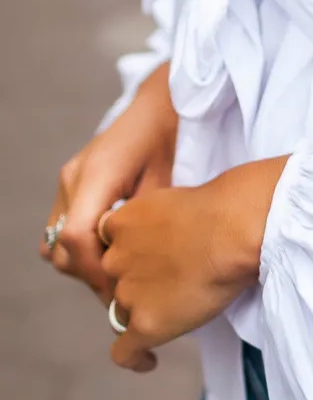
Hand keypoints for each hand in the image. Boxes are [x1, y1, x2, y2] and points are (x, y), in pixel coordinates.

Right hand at [41, 64, 177, 302]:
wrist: (161, 105)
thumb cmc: (171, 139)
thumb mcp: (166, 182)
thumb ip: (144, 223)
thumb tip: (139, 268)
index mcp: (95, 174)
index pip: (76, 236)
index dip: (95, 270)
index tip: (121, 293)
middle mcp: (72, 178)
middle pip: (60, 247)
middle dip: (90, 274)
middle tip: (124, 294)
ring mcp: (67, 181)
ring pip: (54, 243)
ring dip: (82, 263)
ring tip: (119, 275)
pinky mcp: (70, 185)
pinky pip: (61, 228)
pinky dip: (80, 247)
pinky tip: (112, 252)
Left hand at [102, 156, 286, 371]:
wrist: (233, 230)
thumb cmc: (220, 207)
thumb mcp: (173, 198)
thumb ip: (159, 218)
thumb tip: (174, 232)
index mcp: (121, 223)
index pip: (112, 244)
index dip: (131, 253)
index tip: (146, 259)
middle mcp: (115, 259)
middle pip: (115, 278)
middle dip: (136, 281)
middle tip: (170, 281)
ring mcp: (128, 293)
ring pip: (123, 311)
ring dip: (143, 312)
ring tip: (174, 312)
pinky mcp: (145, 324)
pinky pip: (124, 352)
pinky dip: (135, 358)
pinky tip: (148, 361)